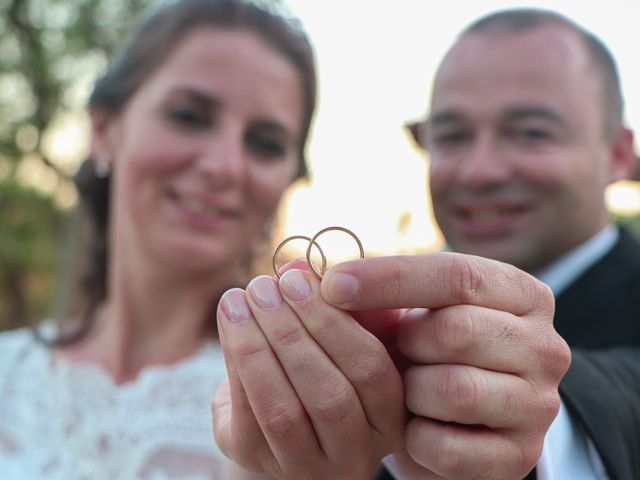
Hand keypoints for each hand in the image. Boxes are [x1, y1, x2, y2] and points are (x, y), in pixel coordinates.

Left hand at [212, 262, 405, 479]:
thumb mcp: (341, 335)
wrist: (282, 411)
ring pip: (283, 410)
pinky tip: (230, 320)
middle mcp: (358, 453)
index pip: (373, 370)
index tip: (299, 279)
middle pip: (329, 394)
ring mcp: (309, 467)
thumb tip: (297, 266)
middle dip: (291, 332)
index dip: (333, 321)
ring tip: (238, 299)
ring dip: (256, 346)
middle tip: (265, 286)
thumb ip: (332, 302)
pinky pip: (247, 417)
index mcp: (392, 417)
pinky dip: (235, 362)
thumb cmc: (322, 364)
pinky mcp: (262, 464)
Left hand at [321, 252, 570, 479]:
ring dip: (411, 392)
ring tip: (409, 391)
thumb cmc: (431, 353)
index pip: (457, 274)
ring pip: (455, 389)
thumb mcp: (410, 316)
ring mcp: (538, 404)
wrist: (464, 422)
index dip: (388, 278)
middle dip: (407, 342)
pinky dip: (416, 438)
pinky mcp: (520, 456)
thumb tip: (308, 274)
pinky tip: (415, 427)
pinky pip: (448, 446)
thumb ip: (373, 296)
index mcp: (521, 294)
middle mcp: (544, 346)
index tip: (331, 285)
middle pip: (457, 330)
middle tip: (396, 350)